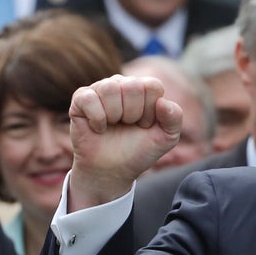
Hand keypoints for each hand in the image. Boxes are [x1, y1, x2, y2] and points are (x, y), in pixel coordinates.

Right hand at [69, 74, 183, 208]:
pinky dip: (97, 119)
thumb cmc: (139, 151)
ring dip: (115, 115)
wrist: (112, 170)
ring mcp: (100, 89)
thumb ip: (174, 118)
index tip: (145, 125)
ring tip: (113, 126)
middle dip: (133, 113)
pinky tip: (99, 128)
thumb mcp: (166, 138)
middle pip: (132, 85)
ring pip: (110, 88)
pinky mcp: (81, 99)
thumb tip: (162, 102)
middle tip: (128, 126)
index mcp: (143, 89)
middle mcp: (122, 84)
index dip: (150, 111)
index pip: (152, 86)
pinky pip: (89, 98)